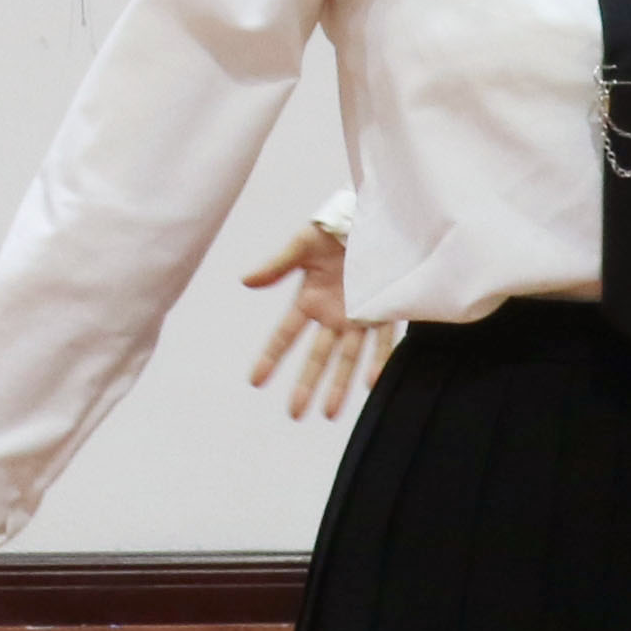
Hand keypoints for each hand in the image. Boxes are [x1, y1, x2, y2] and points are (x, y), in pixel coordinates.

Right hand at [241, 224, 387, 421]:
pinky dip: (378, 362)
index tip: (255, 380)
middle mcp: (333, 315)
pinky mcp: (385, 310)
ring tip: (329, 413)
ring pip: (348, 358)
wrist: (374, 216)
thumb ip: (277, 265)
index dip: (270, 358)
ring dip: (339, 385)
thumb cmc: (334, 227)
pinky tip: (370, 382)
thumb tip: (245, 281)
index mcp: (309, 299)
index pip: (285, 336)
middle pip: (317, 356)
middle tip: (295, 413)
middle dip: (306, 384)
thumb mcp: (301, 244)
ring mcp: (359, 316)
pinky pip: (382, 342)